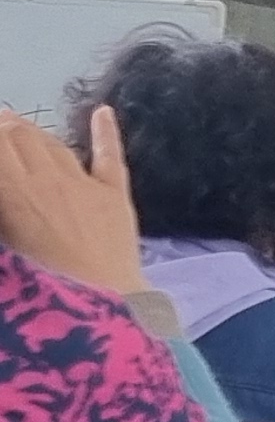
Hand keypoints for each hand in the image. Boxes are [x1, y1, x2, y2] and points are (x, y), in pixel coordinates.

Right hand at [0, 107, 146, 297]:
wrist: (102, 309)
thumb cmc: (40, 289)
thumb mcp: (6, 249)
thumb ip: (8, 204)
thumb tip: (10, 194)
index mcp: (14, 193)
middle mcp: (49, 181)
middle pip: (21, 137)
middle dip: (3, 126)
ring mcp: (85, 186)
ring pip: (55, 144)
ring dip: (34, 131)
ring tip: (17, 125)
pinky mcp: (116, 198)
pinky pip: (110, 157)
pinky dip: (106, 132)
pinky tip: (103, 112)